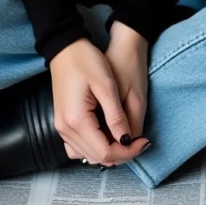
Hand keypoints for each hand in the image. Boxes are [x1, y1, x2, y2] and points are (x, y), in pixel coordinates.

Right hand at [49, 37, 150, 166]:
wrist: (65, 47)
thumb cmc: (86, 60)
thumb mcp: (106, 85)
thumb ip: (116, 116)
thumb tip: (127, 141)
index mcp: (77, 120)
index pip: (105, 152)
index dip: (128, 151)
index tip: (144, 141)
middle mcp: (66, 129)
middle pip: (97, 157)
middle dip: (121, 153)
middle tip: (139, 140)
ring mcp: (61, 128)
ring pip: (88, 155)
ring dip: (109, 151)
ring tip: (125, 137)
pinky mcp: (62, 123)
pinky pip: (78, 147)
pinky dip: (95, 146)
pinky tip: (106, 135)